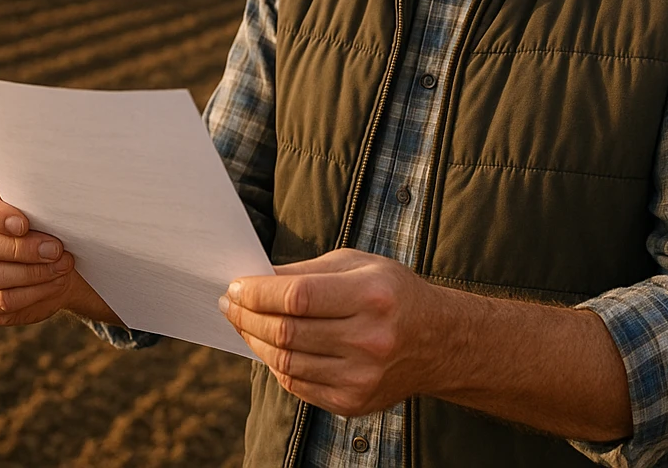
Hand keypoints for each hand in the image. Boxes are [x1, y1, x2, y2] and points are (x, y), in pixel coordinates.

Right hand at [0, 179, 81, 325]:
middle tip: (55, 249)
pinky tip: (55, 282)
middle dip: (23, 248)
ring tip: (62, 265)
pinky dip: (33, 292)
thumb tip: (48, 209)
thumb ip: (36, 201)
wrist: (56, 253)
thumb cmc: (45, 217)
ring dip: (33, 272)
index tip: (24, 225)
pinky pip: (1, 301)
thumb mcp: (40, 202)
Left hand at [219, 248, 435, 416]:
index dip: (257, 292)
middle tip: (229, 302)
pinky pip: (297, 385)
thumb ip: (305, 272)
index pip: (296, 297)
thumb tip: (256, 277)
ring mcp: (361, 377)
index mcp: (371, 296)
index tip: (235, 285)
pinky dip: (274, 364)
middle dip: (247, 315)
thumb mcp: (355, 264)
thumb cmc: (391, 292)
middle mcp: (368, 340)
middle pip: (286, 332)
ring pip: (285, 363)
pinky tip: (267, 345)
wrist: (438, 342)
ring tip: (242, 321)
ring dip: (254, 340)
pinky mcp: (353, 403)